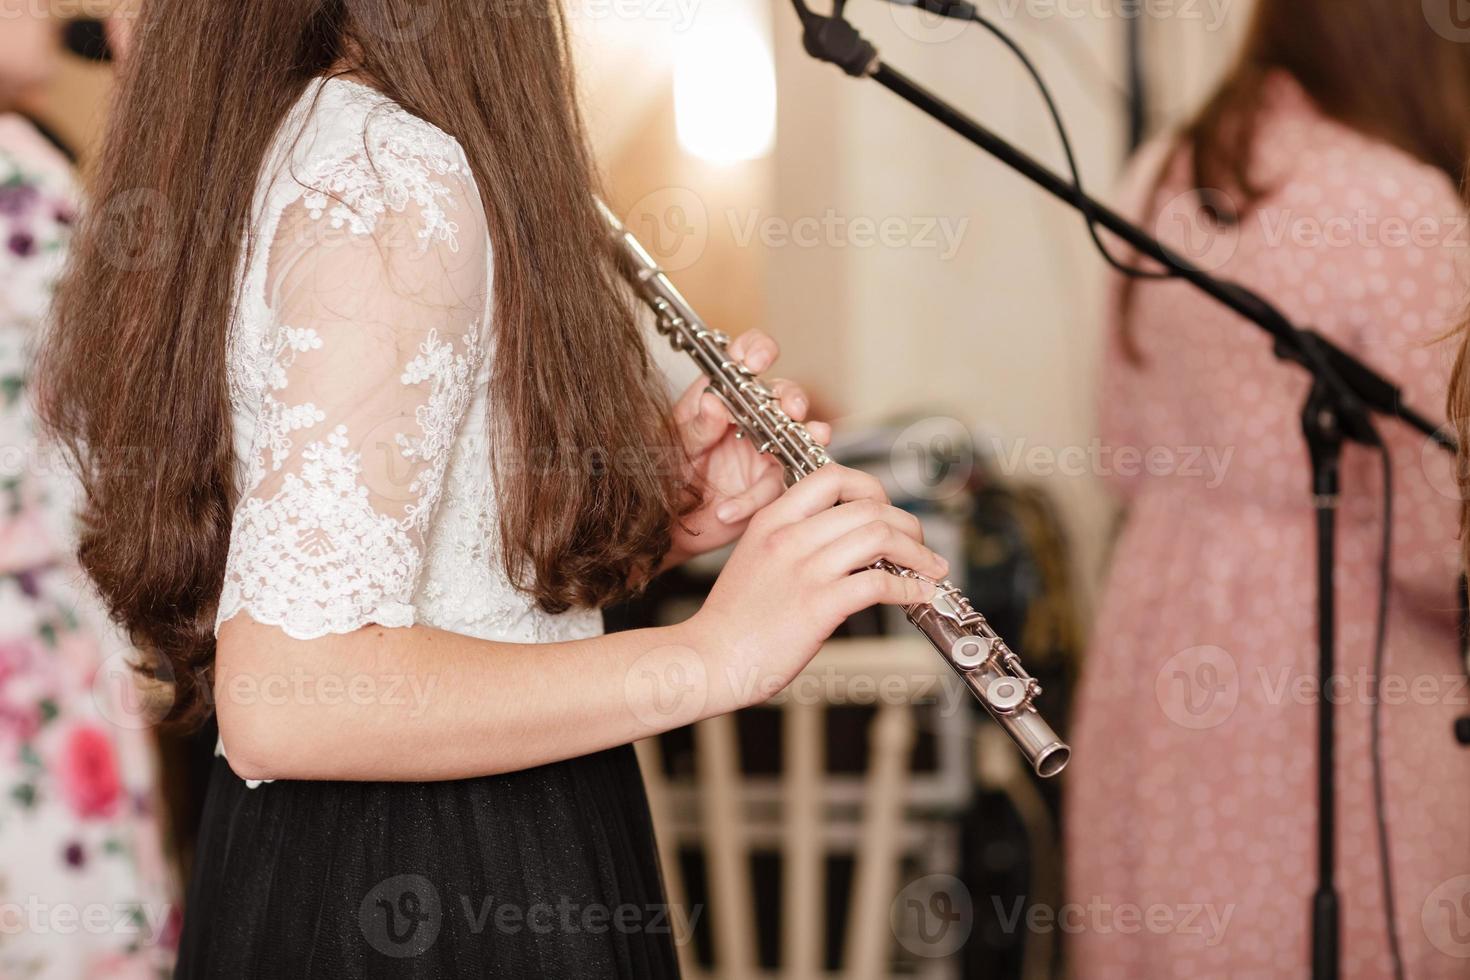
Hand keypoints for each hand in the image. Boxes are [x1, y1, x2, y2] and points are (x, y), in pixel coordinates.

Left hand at [666, 329, 830, 566]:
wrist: (661, 525)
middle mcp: (748, 420)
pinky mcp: (767, 487)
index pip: (745, 359)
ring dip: (805, 434)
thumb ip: (694, 427)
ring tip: (807, 438)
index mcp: (721, 396)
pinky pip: (774, 488)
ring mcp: (763, 452)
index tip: (755, 360)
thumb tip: (715, 403)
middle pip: (782, 395)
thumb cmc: (662, 475)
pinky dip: (754, 499)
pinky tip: (729, 509)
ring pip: (796, 436)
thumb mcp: (671, 447)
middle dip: (791, 396)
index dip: (757, 351)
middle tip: (789, 407)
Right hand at [684, 465, 946, 711]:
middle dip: (907, 523)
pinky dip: (909, 587)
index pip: (832, 476)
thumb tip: (847, 542)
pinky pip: (878, 582)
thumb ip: (795, 541)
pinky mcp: (817, 606)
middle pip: (868, 506)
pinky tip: (917, 594)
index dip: (871, 488)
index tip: (887, 509)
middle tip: (921, 543)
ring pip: (880, 537)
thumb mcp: (755, 557)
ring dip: (917, 552)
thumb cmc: (733, 619)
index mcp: (772, 519)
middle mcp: (789, 537)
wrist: (708, 658)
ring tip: (931, 568)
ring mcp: (804, 570)